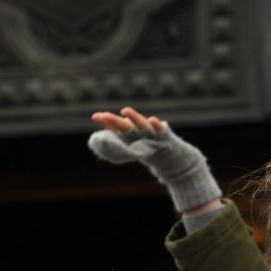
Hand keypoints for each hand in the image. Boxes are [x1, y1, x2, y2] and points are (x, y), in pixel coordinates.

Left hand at [88, 107, 220, 213]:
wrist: (175, 160)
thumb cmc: (152, 153)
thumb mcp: (133, 150)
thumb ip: (117, 144)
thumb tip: (96, 140)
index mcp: (132, 136)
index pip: (117, 128)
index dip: (107, 122)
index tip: (96, 116)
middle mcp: (141, 133)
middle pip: (126, 126)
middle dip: (114, 121)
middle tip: (102, 116)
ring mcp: (153, 134)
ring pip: (142, 125)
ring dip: (134, 118)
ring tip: (125, 110)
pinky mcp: (166, 137)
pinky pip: (161, 131)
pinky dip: (157, 125)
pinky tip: (153, 120)